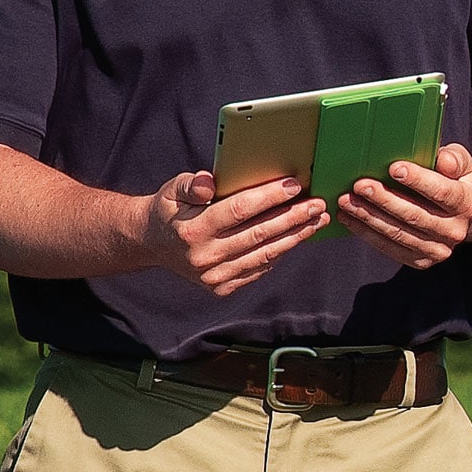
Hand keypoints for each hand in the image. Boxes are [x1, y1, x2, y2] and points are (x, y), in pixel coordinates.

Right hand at [140, 171, 326, 295]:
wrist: (153, 243)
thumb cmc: (170, 209)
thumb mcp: (172, 189)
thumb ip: (191, 184)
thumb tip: (209, 183)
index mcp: (193, 230)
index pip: (239, 210)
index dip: (268, 197)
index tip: (294, 185)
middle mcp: (204, 257)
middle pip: (259, 234)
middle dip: (293, 217)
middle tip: (318, 204)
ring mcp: (214, 276)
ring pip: (265, 254)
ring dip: (295, 237)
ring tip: (317, 220)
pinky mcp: (222, 287)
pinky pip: (259, 269)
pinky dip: (281, 252)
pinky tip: (297, 237)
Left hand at [336, 143, 471, 267]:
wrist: (461, 213)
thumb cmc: (454, 179)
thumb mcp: (462, 163)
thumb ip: (453, 159)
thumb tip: (443, 161)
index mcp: (467, 203)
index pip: (441, 192)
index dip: (417, 180)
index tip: (393, 167)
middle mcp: (455, 231)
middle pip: (415, 216)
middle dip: (384, 199)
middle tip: (360, 184)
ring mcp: (438, 250)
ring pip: (398, 233)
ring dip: (369, 217)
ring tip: (346, 201)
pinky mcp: (421, 261)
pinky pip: (390, 248)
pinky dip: (366, 233)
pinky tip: (349, 218)